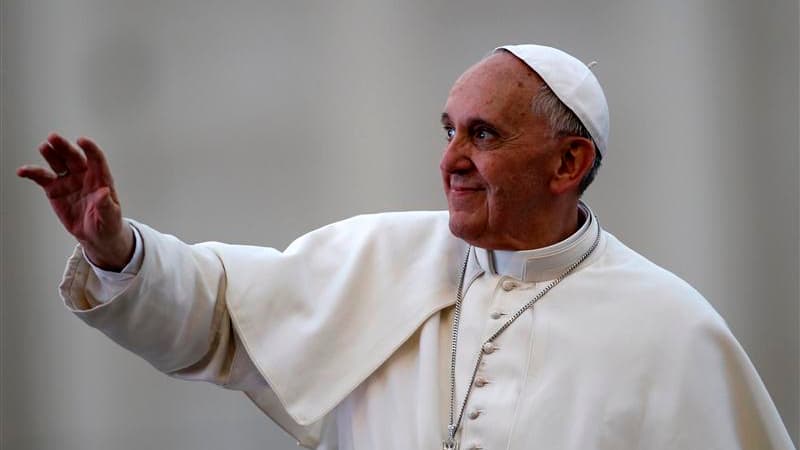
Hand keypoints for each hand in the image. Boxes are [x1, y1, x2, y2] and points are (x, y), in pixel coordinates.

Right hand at [17, 133, 133, 270]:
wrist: (95, 235)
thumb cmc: (108, 223)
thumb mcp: (111, 216)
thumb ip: (106, 204)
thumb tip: (104, 192)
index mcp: (101, 179)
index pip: (96, 159)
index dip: (90, 149)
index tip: (82, 141)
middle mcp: (83, 176)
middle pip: (73, 157)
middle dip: (64, 147)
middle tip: (54, 138)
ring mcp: (68, 181)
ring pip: (58, 163)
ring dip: (50, 154)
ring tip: (44, 147)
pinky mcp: (55, 189)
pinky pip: (42, 178)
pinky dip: (32, 173)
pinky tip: (23, 171)